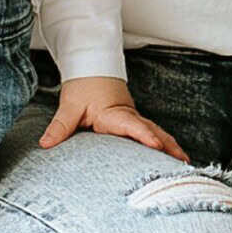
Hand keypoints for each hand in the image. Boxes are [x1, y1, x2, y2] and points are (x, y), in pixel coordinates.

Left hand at [37, 76, 189, 159]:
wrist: (91, 68)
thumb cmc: (83, 86)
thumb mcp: (70, 105)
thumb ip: (60, 126)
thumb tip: (46, 144)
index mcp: (115, 113)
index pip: (132, 125)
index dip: (144, 136)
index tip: (157, 146)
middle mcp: (129, 117)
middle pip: (153, 131)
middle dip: (169, 147)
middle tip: (183, 164)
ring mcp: (134, 120)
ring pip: (157, 133)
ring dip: (171, 147)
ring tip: (185, 165)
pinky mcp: (134, 123)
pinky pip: (152, 134)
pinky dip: (164, 144)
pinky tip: (171, 157)